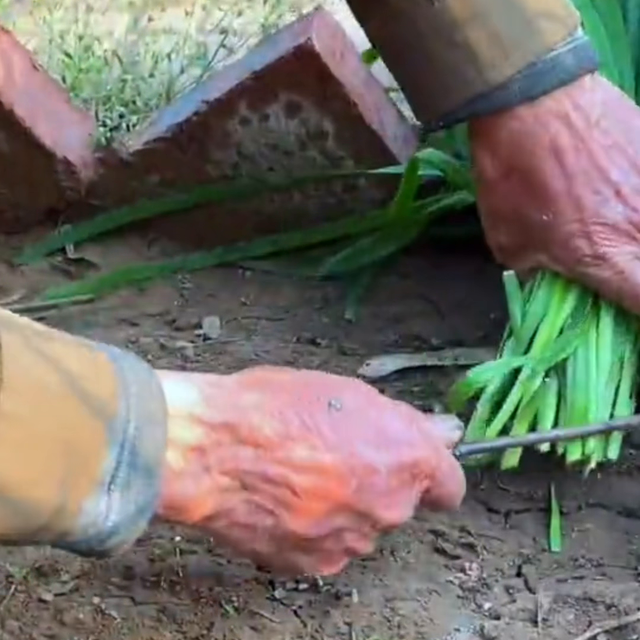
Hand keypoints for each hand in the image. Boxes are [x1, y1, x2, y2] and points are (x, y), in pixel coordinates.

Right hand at [155, 366, 464, 575]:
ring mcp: (351, 542)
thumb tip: (445, 433)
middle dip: (378, 482)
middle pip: (400, 503)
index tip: (411, 464)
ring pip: (361, 525)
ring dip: (344, 506)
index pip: (450, 485)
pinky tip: (283, 502)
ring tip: (299, 475)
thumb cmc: (273, 408)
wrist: (210, 451)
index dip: (431, 472)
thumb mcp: (345, 392)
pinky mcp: (313, 565)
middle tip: (334, 453)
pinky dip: (314, 530)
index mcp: (405, 459)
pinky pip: (328, 547)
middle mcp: (388, 508)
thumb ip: (404, 420)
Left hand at [470, 73, 639, 314]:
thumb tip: (550, 273)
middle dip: (635, 273)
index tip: (627, 309)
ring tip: (611, 223)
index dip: (638, 314)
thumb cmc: (513, 176)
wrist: (533, 99)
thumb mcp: (509, 239)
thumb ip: (538, 267)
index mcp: (608, 257)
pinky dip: (633, 196)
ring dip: (633, 236)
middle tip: (619, 269)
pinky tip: (619, 193)